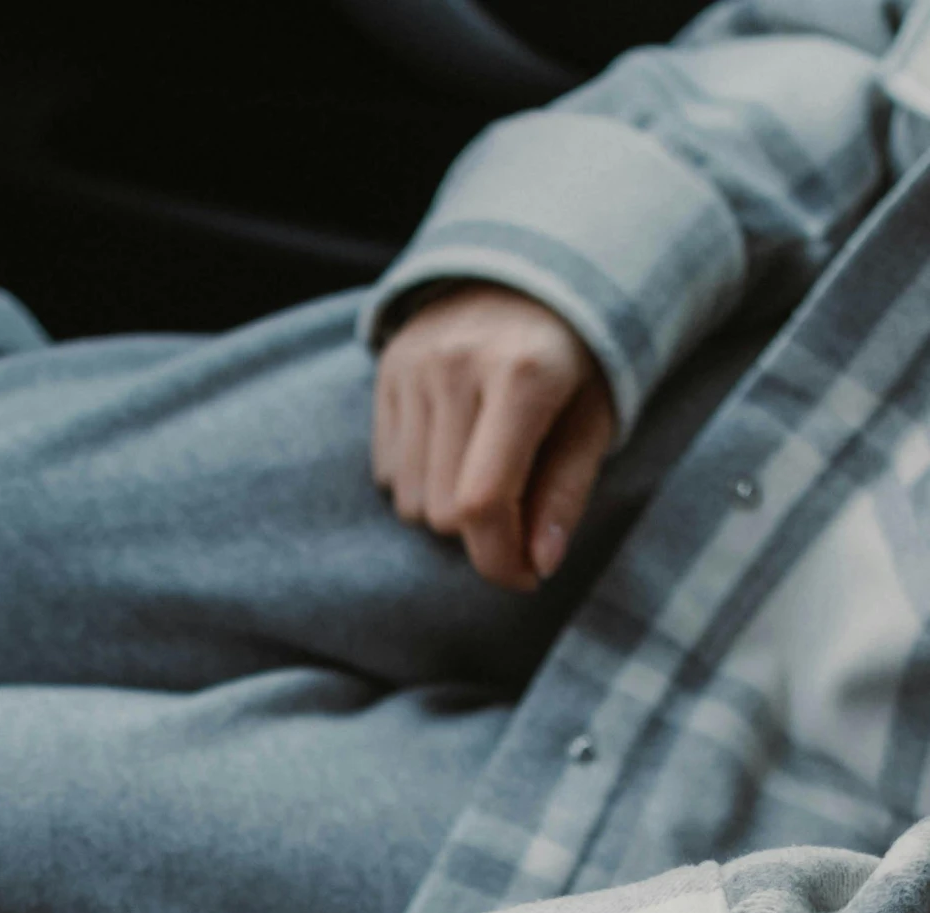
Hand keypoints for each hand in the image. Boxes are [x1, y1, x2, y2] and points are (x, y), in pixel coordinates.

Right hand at [373, 282, 613, 591]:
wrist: (532, 265)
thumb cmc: (579, 355)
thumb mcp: (594, 420)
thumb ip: (565, 493)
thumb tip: (539, 564)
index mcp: (522, 375)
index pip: (483, 503)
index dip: (500, 559)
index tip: (526, 576)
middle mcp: (456, 365)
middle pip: (443, 513)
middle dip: (481, 533)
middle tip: (517, 517)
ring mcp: (414, 365)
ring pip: (410, 501)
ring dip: (447, 509)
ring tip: (485, 471)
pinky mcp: (388, 369)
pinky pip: (389, 471)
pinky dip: (421, 480)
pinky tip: (455, 447)